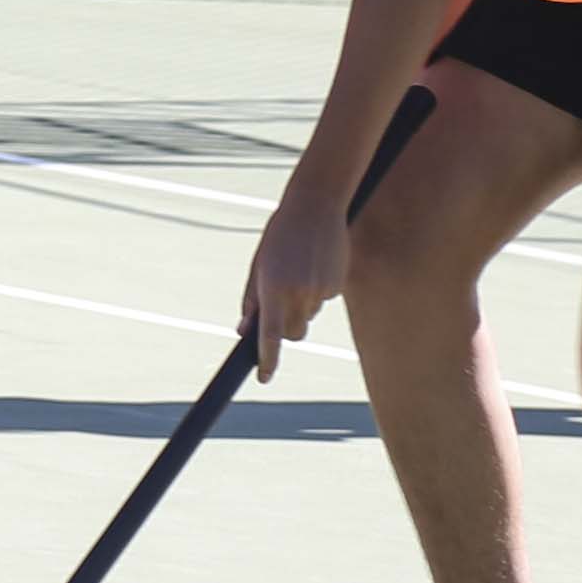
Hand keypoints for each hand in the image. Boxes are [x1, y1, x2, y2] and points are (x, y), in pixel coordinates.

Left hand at [241, 174, 355, 381]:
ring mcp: (319, 290)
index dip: (267, 360)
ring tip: (299, 270)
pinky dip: (317, 291)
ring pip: (308, 316)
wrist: (315, 205)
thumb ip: (252, 300)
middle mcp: (297, 292)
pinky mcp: (337, 285)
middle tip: (281, 304)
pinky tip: (316, 265)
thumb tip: (244, 331)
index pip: (269, 335)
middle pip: (293, 334)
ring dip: (301, 304)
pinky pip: (324, 300)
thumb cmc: (279, 236)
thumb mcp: (259, 265)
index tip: (264, 377)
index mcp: (272, 287)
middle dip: (286, 329)